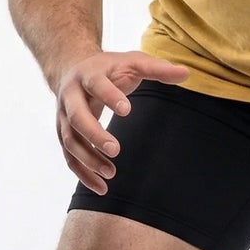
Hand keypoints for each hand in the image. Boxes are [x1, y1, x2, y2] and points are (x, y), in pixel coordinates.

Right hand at [54, 50, 189, 194]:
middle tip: (116, 149)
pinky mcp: (63, 133)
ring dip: (88, 159)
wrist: (72, 67)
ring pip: (69, 141)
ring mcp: (62, 116)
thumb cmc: (109, 67)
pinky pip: (69, 157)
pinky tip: (101, 188)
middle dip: (94, 135)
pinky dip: (82, 173)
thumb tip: (186, 73)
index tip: (127, 111)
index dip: (110, 97)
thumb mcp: (133, 62)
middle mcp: (70, 96)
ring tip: (111, 173)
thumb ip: (157, 68)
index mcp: (88, 75)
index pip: (96, 85)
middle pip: (76, 117)